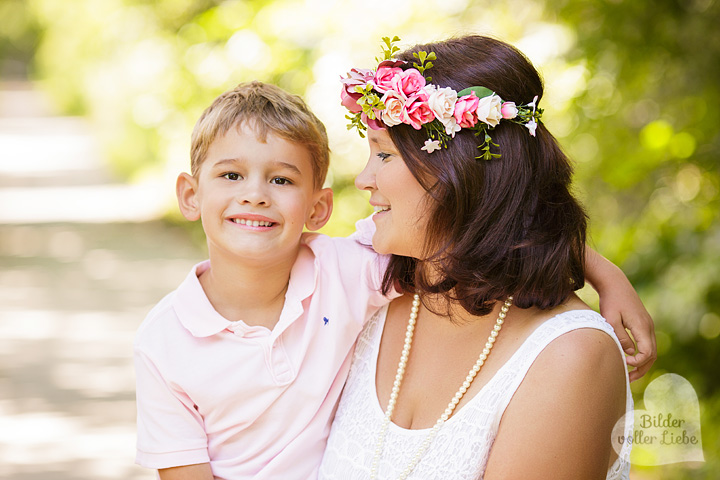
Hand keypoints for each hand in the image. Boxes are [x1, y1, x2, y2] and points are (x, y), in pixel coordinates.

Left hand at [584, 248, 656, 380]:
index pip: (647, 353)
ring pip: (651, 350)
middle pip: (652, 355)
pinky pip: (646, 343)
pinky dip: (641, 354)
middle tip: (627, 379)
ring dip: (642, 363)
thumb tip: (628, 354)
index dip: (637, 363)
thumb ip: (621, 337)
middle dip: (641, 369)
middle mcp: (649, 327)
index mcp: (642, 327)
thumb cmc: (610, 300)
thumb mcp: (611, 320)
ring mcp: (648, 325)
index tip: (622, 363)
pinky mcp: (643, 323)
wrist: (614, 283)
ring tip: (628, 374)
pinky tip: (628, 359)